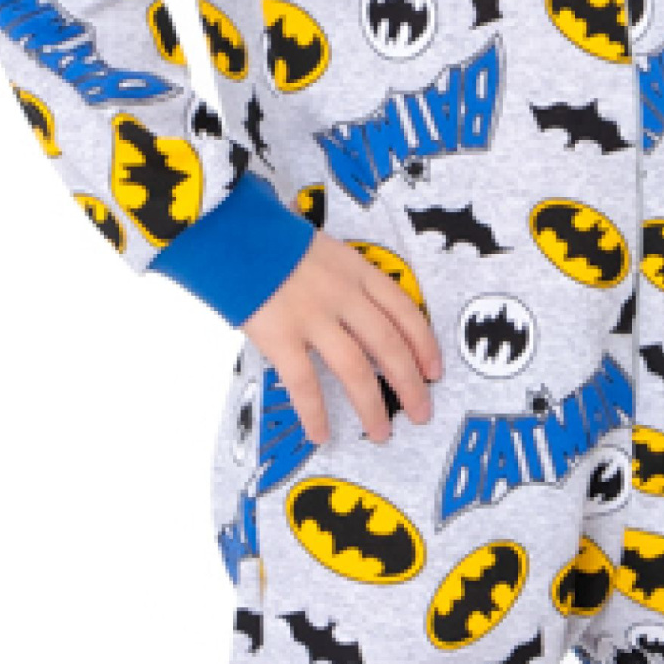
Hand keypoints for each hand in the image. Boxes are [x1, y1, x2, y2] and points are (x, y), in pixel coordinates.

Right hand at [242, 233, 443, 445]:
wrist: (228, 229)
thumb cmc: (269, 239)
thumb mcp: (321, 249)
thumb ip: (341, 280)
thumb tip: (356, 317)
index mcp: (356, 270)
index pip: (404, 311)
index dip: (425, 344)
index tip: (435, 370)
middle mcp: (342, 295)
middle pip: (389, 345)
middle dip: (410, 384)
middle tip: (422, 412)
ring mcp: (312, 316)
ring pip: (356, 370)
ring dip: (372, 407)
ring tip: (381, 433)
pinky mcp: (280, 335)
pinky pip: (304, 383)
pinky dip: (315, 413)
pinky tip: (321, 435)